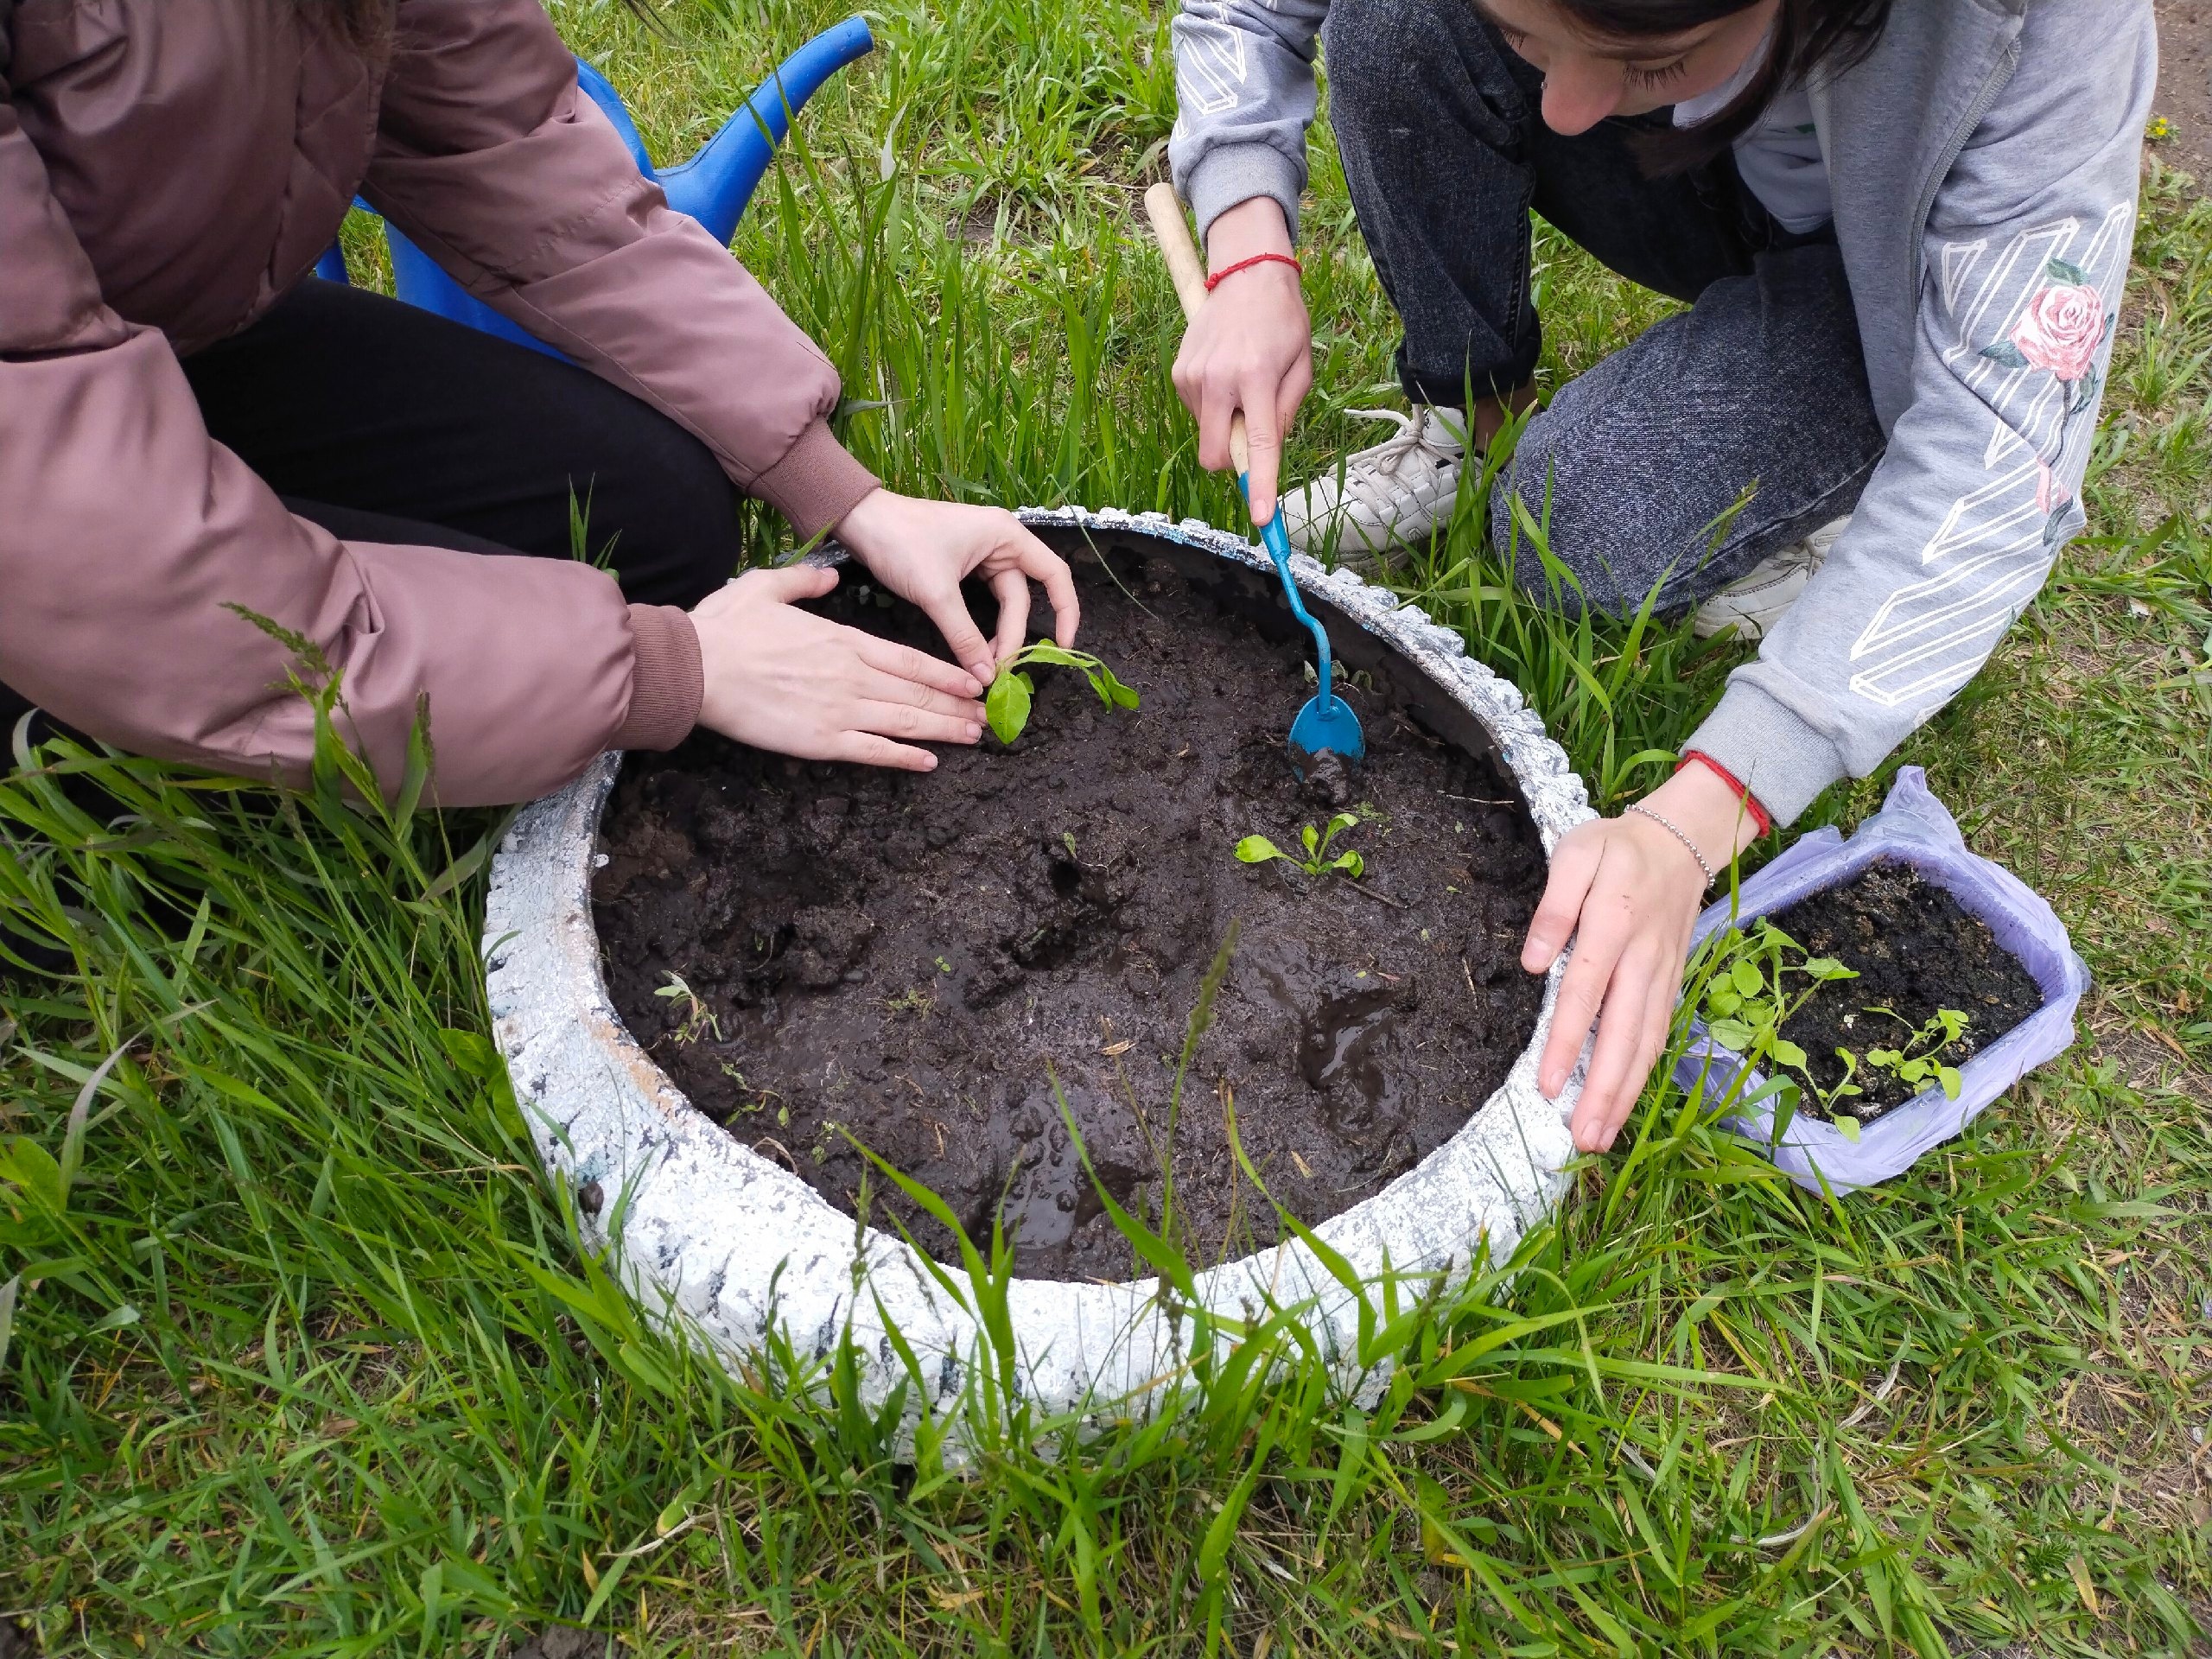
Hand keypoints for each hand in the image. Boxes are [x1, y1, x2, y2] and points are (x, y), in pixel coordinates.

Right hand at [690, 564, 985, 771]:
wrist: (696, 667)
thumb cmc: (726, 626)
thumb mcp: (767, 585)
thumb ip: (806, 580)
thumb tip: (830, 575)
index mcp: (843, 639)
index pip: (910, 658)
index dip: (947, 672)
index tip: (973, 681)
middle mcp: (851, 676)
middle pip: (917, 691)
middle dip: (957, 705)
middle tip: (988, 715)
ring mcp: (839, 710)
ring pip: (906, 721)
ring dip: (944, 730)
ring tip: (974, 736)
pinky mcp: (820, 741)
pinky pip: (873, 752)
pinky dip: (904, 757)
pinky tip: (929, 762)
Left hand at [833, 489, 1079, 682]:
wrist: (860, 521)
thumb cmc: (900, 542)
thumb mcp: (936, 593)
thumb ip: (965, 635)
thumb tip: (987, 675)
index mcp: (1006, 535)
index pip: (1054, 575)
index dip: (1066, 612)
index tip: (1062, 648)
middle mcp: (1001, 542)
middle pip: (1024, 597)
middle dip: (1015, 635)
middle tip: (1001, 671)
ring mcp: (982, 554)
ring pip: (1004, 603)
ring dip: (998, 633)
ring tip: (987, 665)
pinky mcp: (963, 566)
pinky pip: (983, 601)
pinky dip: (981, 625)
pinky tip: (974, 648)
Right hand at [1170, 196, 1312, 525]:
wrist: (1246, 273)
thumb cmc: (1283, 320)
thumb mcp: (1302, 364)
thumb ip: (1288, 412)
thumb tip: (1269, 450)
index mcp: (1256, 377)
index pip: (1259, 444)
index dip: (1261, 485)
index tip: (1262, 518)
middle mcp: (1218, 380)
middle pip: (1215, 455)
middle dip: (1232, 460)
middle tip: (1252, 428)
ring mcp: (1192, 377)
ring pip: (1207, 433)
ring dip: (1225, 422)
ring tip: (1242, 380)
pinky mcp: (1178, 373)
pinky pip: (1197, 412)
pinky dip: (1213, 406)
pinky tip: (1224, 374)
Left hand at [1520, 765, 1763, 1152]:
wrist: (1683, 840)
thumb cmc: (1616, 848)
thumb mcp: (1575, 853)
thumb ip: (1554, 906)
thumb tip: (1533, 961)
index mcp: (1614, 926)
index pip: (1585, 994)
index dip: (1566, 1042)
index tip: (1548, 1084)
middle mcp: (1643, 959)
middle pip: (1622, 1035)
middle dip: (1603, 1090)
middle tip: (1583, 1138)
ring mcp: (1663, 975)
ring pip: (1646, 1043)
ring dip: (1625, 1093)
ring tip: (1602, 1136)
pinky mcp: (1672, 983)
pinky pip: (1658, 1034)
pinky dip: (1643, 1072)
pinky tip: (1626, 1102)